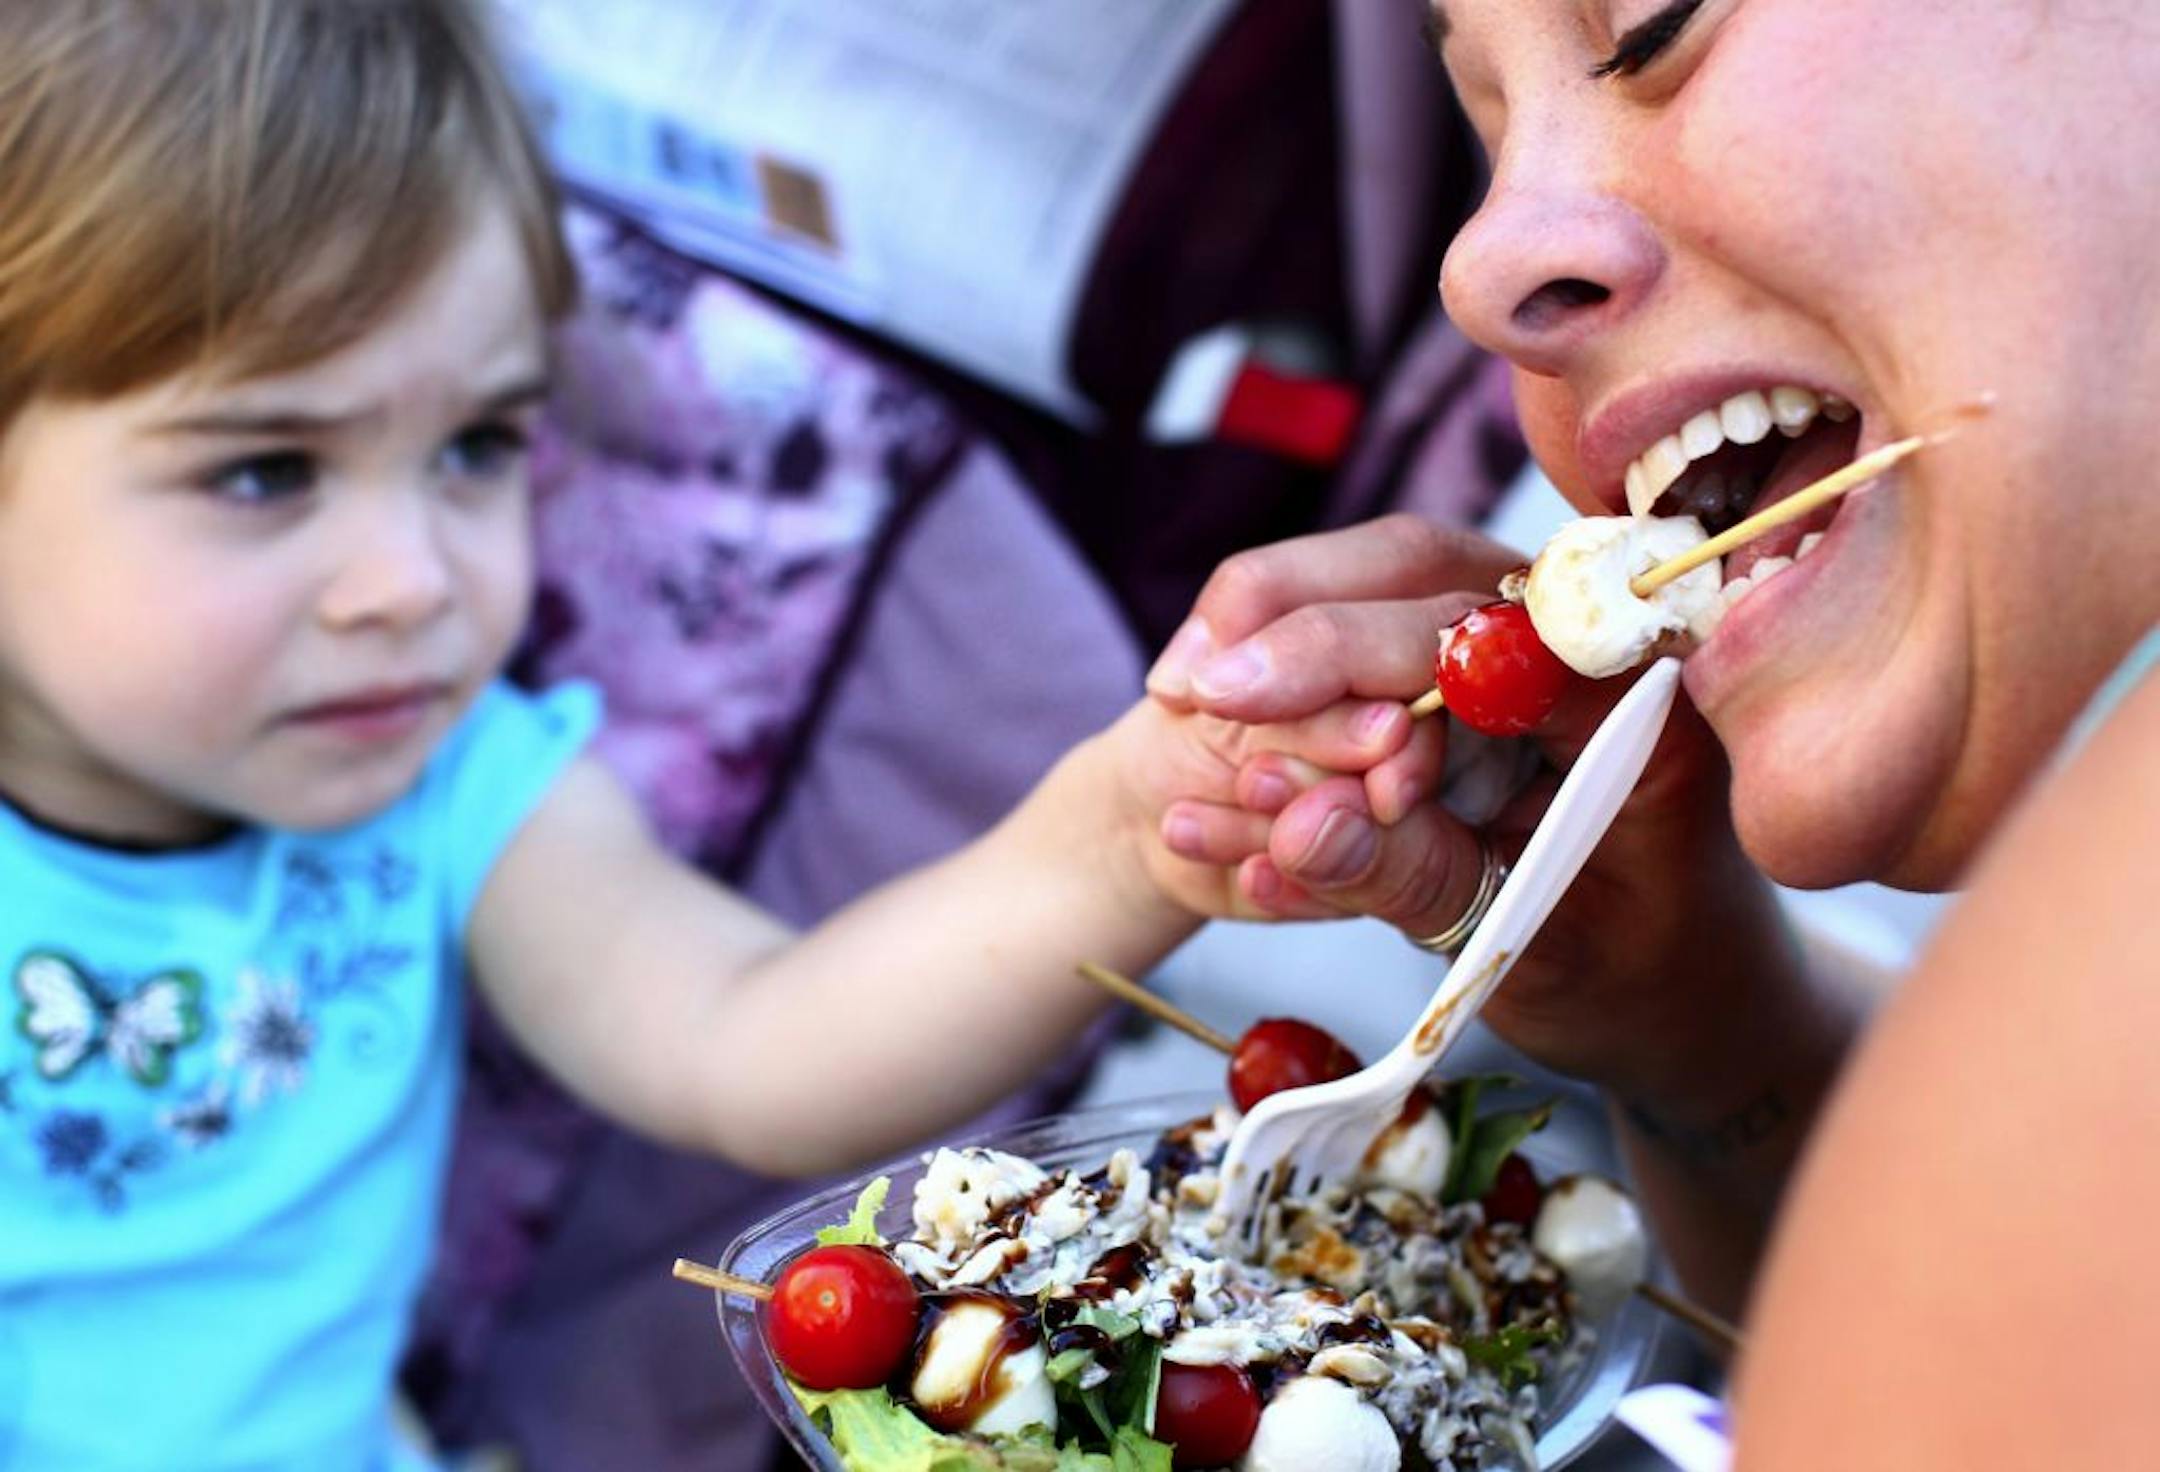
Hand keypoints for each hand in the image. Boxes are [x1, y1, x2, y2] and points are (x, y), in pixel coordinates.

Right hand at [1144, 514, 1803, 1096]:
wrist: (1681, 989)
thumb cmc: (1630, 978)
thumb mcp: (1529, 952)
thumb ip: (1416, 880)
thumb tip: (1295, 827)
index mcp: (1643, 707)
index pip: (1484, 634)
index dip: (1349, 651)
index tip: (1239, 692)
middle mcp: (1594, 641)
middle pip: (1425, 571)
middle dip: (1295, 621)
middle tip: (1191, 687)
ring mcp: (1536, 635)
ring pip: (1387, 578)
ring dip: (1280, 620)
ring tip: (1185, 689)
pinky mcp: (1485, 654)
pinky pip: (1375, 618)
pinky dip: (1291, 648)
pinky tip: (1211, 685)